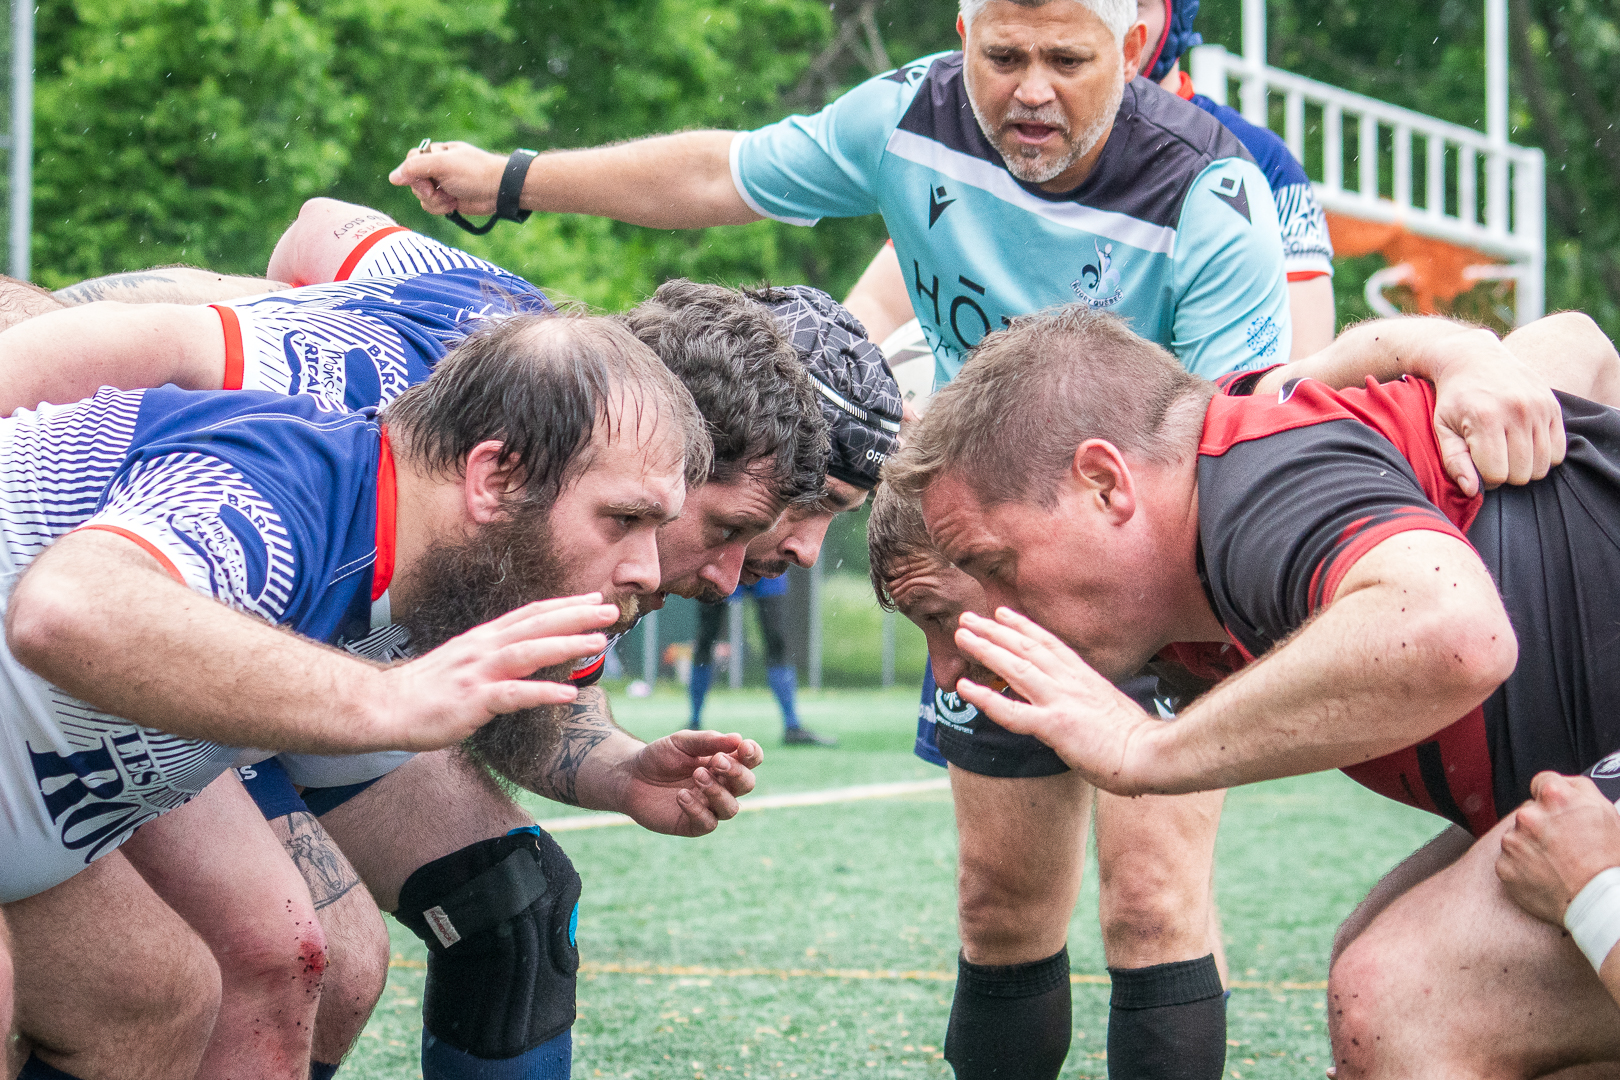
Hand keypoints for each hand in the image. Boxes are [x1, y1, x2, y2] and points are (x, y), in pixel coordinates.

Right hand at [367, 594, 618, 751]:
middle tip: (611, 611)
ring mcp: (477, 673)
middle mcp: (484, 648)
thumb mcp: (466, 661)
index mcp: (485, 638)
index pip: (531, 614)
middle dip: (576, 616)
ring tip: (599, 642)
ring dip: (565, 644)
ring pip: (528, 652)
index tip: (595, 599)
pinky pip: (512, 695)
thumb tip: (527, 649)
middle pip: (536, 624)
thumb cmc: (428, 688)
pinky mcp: (472, 701)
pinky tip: (568, 695)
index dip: (565, 605)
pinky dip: (541, 692)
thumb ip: (496, 653)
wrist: (385, 706)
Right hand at [388, 141, 507, 216]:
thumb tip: (393, 177)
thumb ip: (416, 168)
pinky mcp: (448, 200)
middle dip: (425, 190)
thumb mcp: (443, 165)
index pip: (410, 162)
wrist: (499, 190)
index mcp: (436, 153)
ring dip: (434, 201)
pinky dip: (440, 208)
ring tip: (451, 198)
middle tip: (438, 190)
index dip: (413, 174)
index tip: (426, 180)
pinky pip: (432, 206)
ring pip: (421, 197)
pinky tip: (454, 205)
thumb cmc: (474, 172)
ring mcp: (442, 185)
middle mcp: (437, 168)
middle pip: (414, 182)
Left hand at [614, 729, 763, 836]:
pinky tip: (682, 796)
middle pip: (747, 784)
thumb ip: (708, 741)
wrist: (629, 777)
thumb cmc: (659, 757)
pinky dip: (698, 809)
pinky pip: (708, 823)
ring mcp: (709, 807)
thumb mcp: (681, 742)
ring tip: (697, 776)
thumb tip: (737, 739)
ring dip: (718, 792)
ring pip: (731, 808)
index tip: (743, 747)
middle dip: (736, 772)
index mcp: (723, 763)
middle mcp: (722, 786)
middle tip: (715, 761)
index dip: (753, 755)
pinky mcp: (693, 825)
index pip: (750, 761)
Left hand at [952, 608, 1154, 792]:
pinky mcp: (1056, 726)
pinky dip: (985, 698)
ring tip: (961, 635)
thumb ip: (1090, 702)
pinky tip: (963, 688)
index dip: (1022, 626)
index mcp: (1086, 677)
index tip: (1002, 613)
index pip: (1049, 643)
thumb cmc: (1140, 741)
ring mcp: (1062, 701)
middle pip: (1027, 648)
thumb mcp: (1112, 709)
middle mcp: (1071, 682)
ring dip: (986, 649)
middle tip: (968, 617)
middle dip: (995, 630)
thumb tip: (1078, 708)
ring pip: (1016, 668)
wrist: (1155, 755)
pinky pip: (1013, 711)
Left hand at [1425, 327, 1565, 495]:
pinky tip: (1523, 444)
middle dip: (1504, 473)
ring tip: (1506, 450)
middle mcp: (1517, 411)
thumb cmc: (1454, 398)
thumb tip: (1473, 491)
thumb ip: (1454, 462)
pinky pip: (1559, 452)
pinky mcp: (1553, 407)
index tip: (1475, 463)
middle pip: (1522, 474)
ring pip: (1542, 467)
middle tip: (1491, 456)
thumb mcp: (1442, 428)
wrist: (1474, 358)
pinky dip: (1543, 457)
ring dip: (1524, 467)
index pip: (1496, 474)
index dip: (1484, 477)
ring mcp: (1539, 408)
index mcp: (1486, 418)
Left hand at [1497, 771, 1619, 924]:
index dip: (1552, 797)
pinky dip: (1522, 867)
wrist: (1600, 901)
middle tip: (1564, 844)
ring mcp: (1513, 842)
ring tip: (1556, 862)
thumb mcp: (1605, 810)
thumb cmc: (1608, 859)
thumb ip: (1578, 787)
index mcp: (1554, 796)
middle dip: (1542, 824)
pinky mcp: (1505, 867)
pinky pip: (1509, 861)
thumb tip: (1560, 782)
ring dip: (1530, 845)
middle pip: (1529, 811)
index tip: (1559, 811)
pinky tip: (1544, 875)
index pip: (1542, 783)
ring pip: (1517, 836)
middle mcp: (1528, 816)